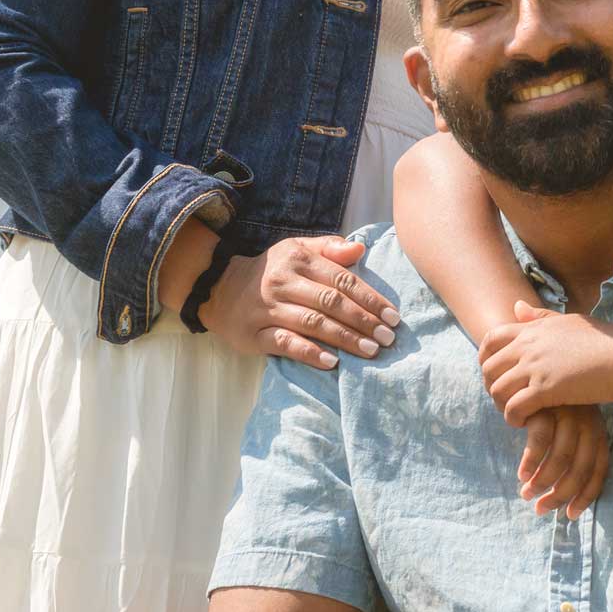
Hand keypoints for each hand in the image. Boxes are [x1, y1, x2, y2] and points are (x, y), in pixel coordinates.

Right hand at [201, 237, 400, 368]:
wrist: (220, 288)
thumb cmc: (272, 271)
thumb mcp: (297, 250)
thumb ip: (330, 249)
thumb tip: (361, 249)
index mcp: (299, 260)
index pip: (342, 280)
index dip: (370, 298)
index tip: (393, 316)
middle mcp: (284, 283)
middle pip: (331, 303)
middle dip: (363, 321)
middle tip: (388, 338)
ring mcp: (268, 310)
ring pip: (312, 324)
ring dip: (345, 338)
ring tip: (370, 351)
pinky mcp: (254, 335)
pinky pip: (285, 344)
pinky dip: (310, 353)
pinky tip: (332, 362)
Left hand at [479, 302, 612, 424]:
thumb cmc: (604, 339)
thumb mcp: (567, 321)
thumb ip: (540, 317)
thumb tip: (516, 306)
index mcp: (533, 328)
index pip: (490, 339)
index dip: (485, 359)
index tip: (495, 375)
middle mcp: (529, 345)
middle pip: (488, 368)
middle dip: (492, 387)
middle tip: (507, 400)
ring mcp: (536, 366)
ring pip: (497, 390)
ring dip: (503, 406)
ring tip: (518, 414)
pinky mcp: (546, 389)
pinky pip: (514, 408)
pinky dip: (515, 419)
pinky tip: (528, 423)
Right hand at [516, 404, 610, 519]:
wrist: (536, 363)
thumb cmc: (553, 401)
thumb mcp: (570, 422)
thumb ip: (571, 450)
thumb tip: (565, 491)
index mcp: (596, 428)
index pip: (599, 468)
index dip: (587, 494)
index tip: (572, 515)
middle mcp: (586, 422)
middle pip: (580, 469)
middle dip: (560, 495)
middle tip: (541, 509)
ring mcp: (566, 412)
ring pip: (560, 459)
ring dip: (542, 483)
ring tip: (527, 494)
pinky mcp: (545, 405)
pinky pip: (540, 442)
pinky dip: (531, 463)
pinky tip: (522, 474)